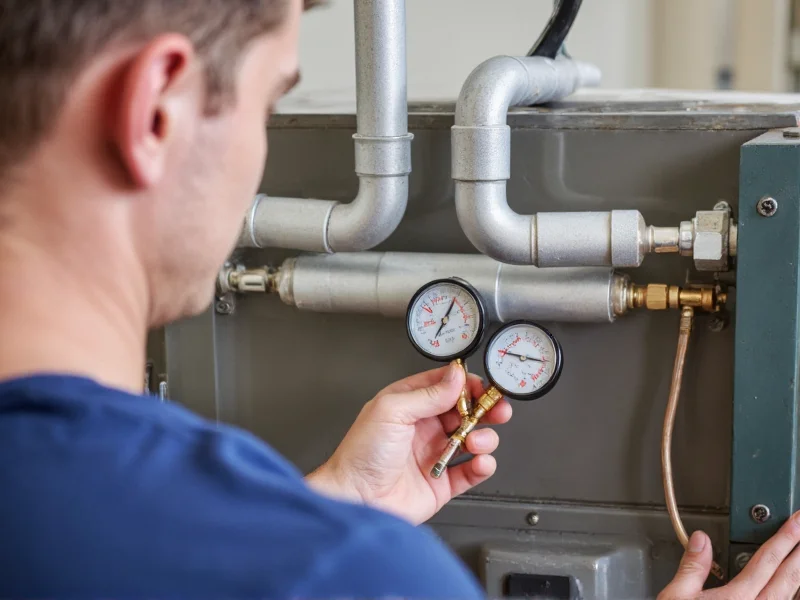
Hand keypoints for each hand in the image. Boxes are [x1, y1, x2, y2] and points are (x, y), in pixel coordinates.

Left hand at [305, 363, 511, 524]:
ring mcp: (434, 454)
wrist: (355, 499)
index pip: (446, 386)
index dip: (467, 384)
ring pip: (473, 439)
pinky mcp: (442, 482)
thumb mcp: (392, 410)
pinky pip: (472, 471)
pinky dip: (483, 466)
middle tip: (496, 410)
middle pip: (465, 411)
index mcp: (409, 404)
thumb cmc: (361, 455)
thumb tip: (456, 376)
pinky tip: (479, 462)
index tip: (482, 387)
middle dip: (484, 409)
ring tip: (476, 441)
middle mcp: (423, 427)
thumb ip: (428, 394)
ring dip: (483, 437)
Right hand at [659, 511, 799, 598]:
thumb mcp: (676, 597)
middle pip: (788, 577)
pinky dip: (792, 596)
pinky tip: (793, 591)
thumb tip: (701, 541)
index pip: (767, 560)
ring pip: (792, 596)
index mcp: (736, 598)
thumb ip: (692, 567)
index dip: (785, 538)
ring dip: (799, 575)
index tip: (797, 522)